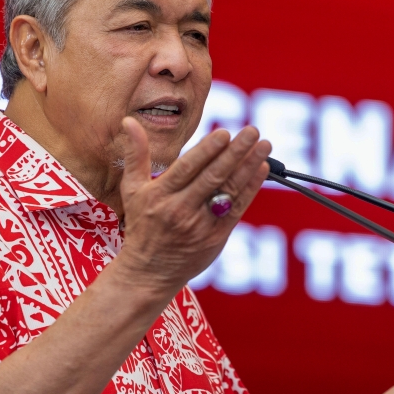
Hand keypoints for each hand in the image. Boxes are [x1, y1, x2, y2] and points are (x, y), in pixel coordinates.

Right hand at [110, 117, 270, 301]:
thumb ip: (136, 154)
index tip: (224, 133)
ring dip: (249, 167)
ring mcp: (200, 225)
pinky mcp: (216, 238)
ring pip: (228, 191)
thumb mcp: (132, 189)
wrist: (149, 272)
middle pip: (212, 177)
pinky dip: (250, 188)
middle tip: (252, 131)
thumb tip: (129, 121)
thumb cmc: (142, 224)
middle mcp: (180, 209)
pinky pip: (237, 209)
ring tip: (264, 146)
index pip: (187, 168)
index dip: (207, 150)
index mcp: (160, 194)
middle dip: (235, 152)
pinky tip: (261, 169)